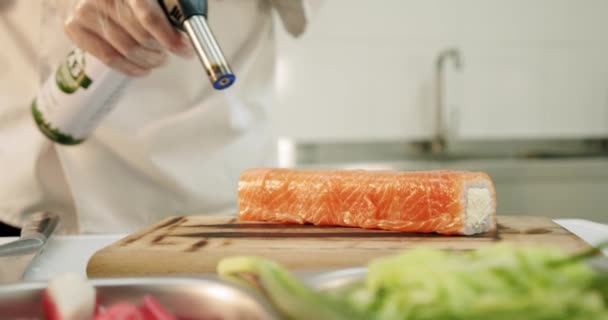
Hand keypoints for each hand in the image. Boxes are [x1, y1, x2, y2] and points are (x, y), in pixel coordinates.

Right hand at [64, 0, 194, 76]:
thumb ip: (167, 7)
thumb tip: (185, 29)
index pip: (147, 16)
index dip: (169, 36)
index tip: (185, 49)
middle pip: (140, 36)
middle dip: (161, 49)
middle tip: (170, 53)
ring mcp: (84, 12)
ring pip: (127, 49)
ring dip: (149, 60)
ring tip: (158, 59)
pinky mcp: (73, 28)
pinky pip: (109, 58)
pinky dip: (131, 68)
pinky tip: (143, 68)